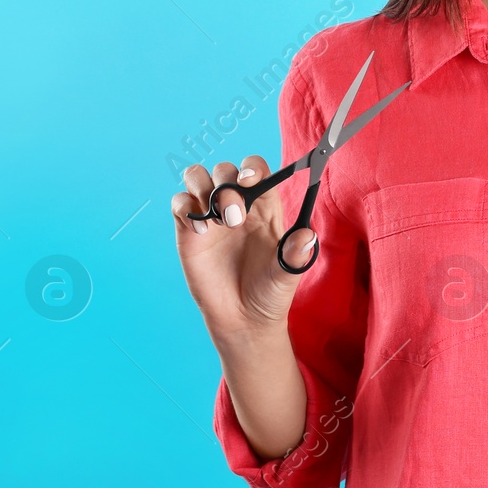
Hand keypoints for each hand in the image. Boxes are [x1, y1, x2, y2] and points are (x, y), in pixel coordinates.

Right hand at [171, 156, 316, 342]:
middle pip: (225, 170)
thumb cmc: (270, 292)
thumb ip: (296, 254)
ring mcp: (211, 216)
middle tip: (234, 219)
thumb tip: (308, 235)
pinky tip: (201, 232)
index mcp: (265, 207)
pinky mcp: (190, 231)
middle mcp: (237, 205)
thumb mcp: (287, 274)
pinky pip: (180, 203)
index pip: (256, 171)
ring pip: (198, 176)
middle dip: (227, 184)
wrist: (243, 318)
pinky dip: (185, 207)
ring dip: (203, 187)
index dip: (251, 168)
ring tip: (218, 220)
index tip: (249, 180)